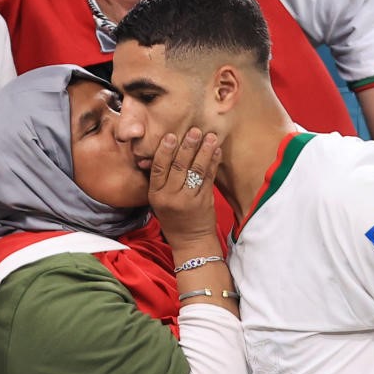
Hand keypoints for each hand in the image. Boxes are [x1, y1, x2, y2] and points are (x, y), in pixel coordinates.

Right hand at [148, 127, 220, 249]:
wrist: (190, 242)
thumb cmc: (173, 219)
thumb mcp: (159, 202)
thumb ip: (160, 181)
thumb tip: (162, 152)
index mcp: (156, 195)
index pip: (158, 168)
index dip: (165, 151)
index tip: (171, 135)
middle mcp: (171, 197)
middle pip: (179, 166)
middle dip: (188, 146)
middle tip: (194, 130)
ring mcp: (189, 199)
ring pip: (196, 170)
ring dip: (204, 151)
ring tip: (210, 136)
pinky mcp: (204, 202)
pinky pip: (209, 178)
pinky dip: (213, 163)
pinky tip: (216, 151)